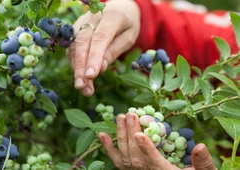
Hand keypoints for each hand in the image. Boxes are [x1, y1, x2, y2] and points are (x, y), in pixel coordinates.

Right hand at [67, 0, 139, 95]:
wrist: (119, 8)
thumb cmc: (126, 25)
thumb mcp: (129, 37)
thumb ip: (114, 50)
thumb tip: (100, 68)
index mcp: (111, 16)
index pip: (100, 38)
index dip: (94, 57)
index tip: (91, 75)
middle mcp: (93, 17)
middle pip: (83, 42)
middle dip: (81, 66)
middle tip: (82, 86)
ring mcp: (81, 22)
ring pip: (74, 46)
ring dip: (76, 68)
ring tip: (83, 88)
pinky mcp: (75, 29)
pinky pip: (71, 48)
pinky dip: (74, 64)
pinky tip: (80, 77)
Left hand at [98, 113, 216, 169]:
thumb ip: (203, 163)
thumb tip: (201, 146)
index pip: (154, 161)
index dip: (147, 148)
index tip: (140, 135)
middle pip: (136, 155)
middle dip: (132, 134)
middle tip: (131, 115)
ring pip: (126, 155)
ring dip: (121, 135)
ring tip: (121, 117)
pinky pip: (117, 161)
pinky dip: (108, 148)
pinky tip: (101, 134)